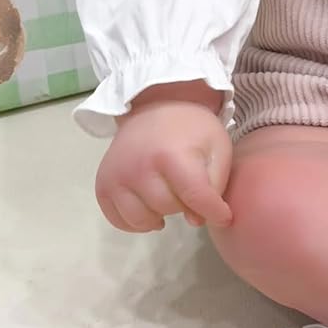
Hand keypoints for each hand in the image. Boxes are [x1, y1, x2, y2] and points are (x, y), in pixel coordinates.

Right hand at [95, 83, 234, 232]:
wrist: (156, 105)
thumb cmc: (192, 128)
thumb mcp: (218, 147)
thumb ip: (215, 184)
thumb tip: (197, 220)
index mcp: (171, 155)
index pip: (195, 197)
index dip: (214, 212)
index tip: (224, 217)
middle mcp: (139, 168)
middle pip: (169, 208)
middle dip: (185, 204)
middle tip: (188, 188)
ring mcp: (117, 177)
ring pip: (143, 220)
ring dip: (160, 215)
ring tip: (169, 196)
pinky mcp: (103, 185)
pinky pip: (119, 221)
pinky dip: (136, 222)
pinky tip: (149, 207)